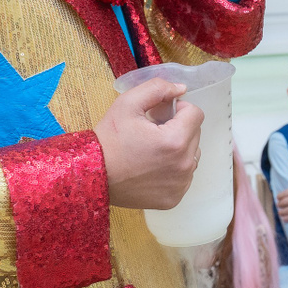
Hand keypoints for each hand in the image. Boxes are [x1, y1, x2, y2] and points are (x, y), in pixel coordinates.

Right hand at [95, 80, 203, 209]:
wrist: (91, 176)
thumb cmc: (108, 140)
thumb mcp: (127, 104)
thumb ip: (158, 89)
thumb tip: (182, 89)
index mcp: (176, 140)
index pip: (196, 114)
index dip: (179, 109)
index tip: (161, 114)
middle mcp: (184, 165)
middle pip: (195, 134)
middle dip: (178, 128)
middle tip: (152, 132)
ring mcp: (180, 184)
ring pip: (192, 155)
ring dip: (179, 148)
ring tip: (152, 150)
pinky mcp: (173, 198)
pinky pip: (184, 175)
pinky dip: (173, 168)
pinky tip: (152, 167)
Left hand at [275, 168, 287, 221]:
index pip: (282, 195)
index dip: (279, 198)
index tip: (278, 199)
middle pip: (282, 203)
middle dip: (279, 205)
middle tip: (279, 206)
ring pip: (284, 212)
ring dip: (281, 213)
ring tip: (280, 213)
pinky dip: (286, 219)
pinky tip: (285, 219)